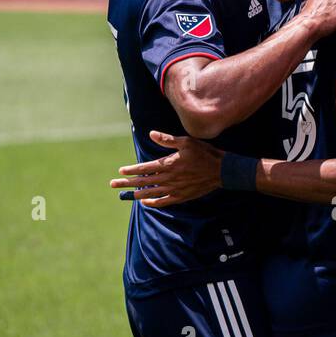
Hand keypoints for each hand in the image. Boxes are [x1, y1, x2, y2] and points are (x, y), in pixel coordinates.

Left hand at [109, 131, 223, 207]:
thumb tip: (151, 133)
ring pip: (151, 193)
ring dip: (137, 193)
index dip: (132, 170)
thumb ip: (167, 139)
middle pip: (143, 182)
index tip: (121, 171)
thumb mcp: (186, 142)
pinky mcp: (182, 196)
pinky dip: (153, 203)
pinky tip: (146, 202)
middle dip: (127, 183)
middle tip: (113, 184)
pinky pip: (163, 202)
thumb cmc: (204, 153)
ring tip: (127, 194)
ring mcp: (174, 189)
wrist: (221, 171)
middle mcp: (168, 178)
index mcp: (168, 164)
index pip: (144, 168)